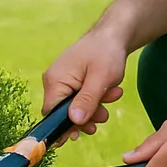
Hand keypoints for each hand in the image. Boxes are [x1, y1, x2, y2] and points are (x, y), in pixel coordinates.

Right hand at [42, 30, 127, 145]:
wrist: (114, 35)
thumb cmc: (106, 52)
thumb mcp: (100, 78)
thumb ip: (87, 101)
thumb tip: (73, 123)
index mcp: (55, 81)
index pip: (51, 115)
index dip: (66, 127)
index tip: (85, 130)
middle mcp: (54, 82)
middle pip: (64, 114)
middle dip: (87, 116)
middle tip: (105, 112)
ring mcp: (62, 82)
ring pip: (75, 109)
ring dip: (95, 108)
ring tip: (113, 94)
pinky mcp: (72, 83)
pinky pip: (80, 100)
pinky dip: (95, 100)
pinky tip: (109, 92)